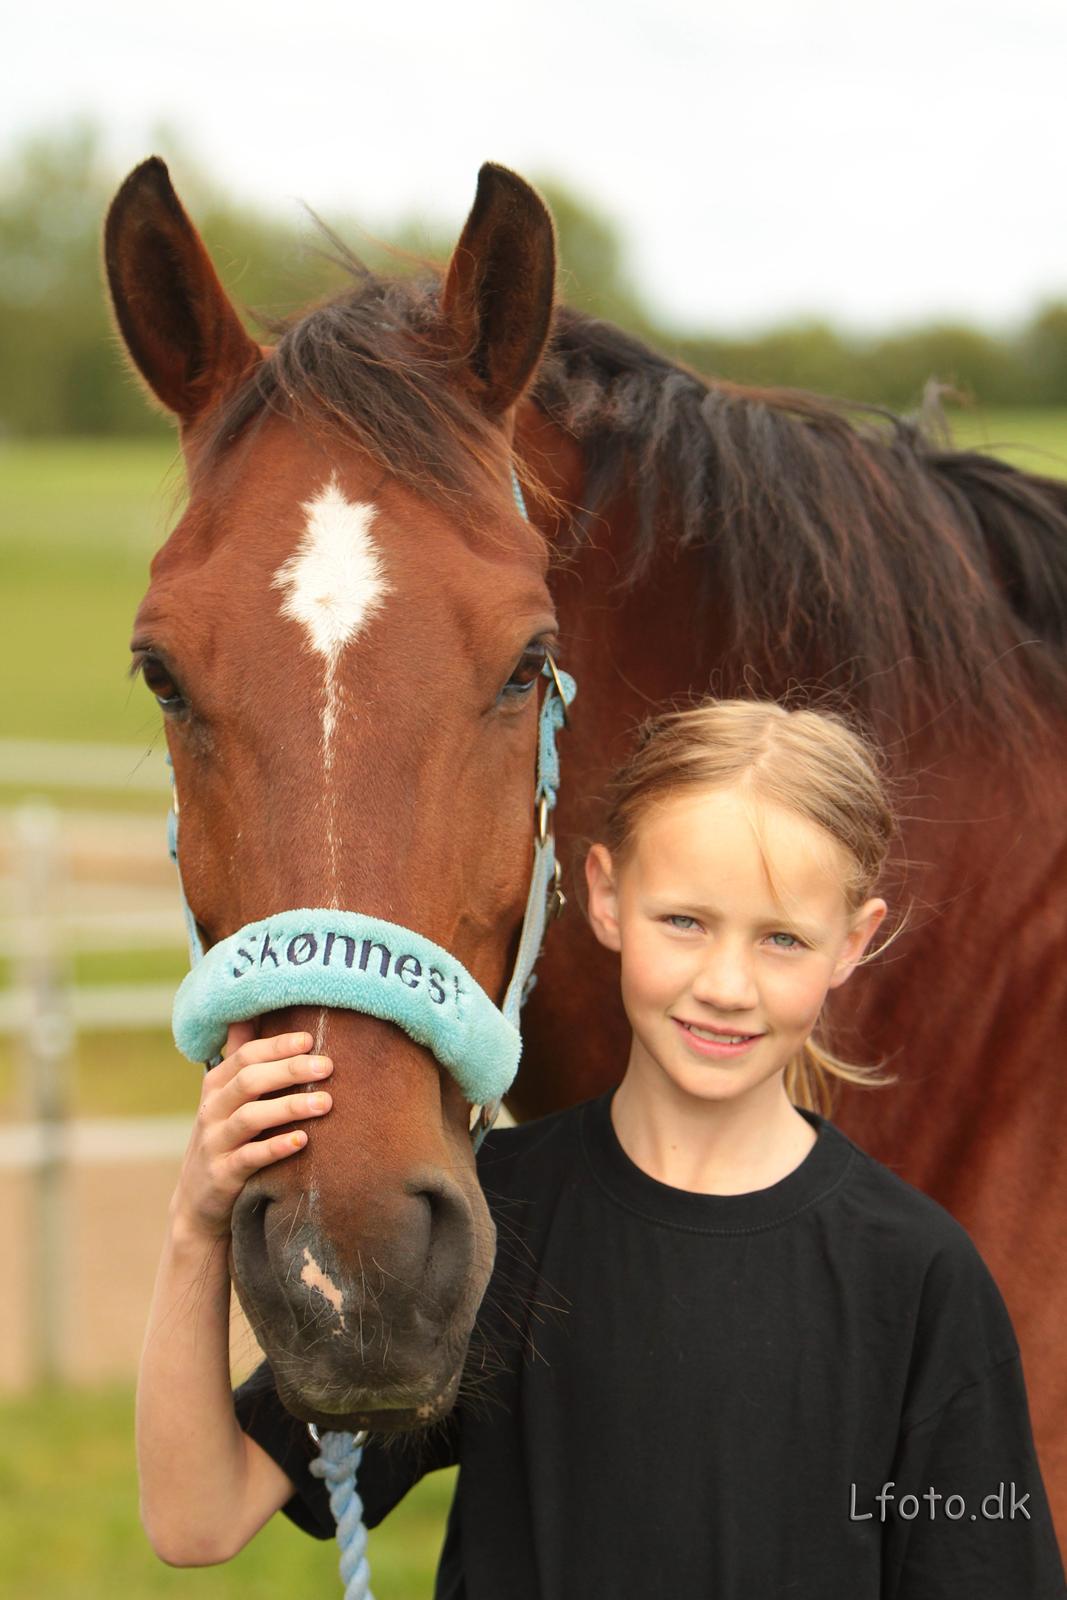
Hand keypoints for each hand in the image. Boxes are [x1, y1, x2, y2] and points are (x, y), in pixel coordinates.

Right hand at [170, 1022, 332, 1240]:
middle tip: (327, 1066)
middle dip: (289, 1070)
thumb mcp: (228, 1098)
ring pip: (250, 1117)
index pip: (246, 1055)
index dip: (278, 1045)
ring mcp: (215, 1143)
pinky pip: (249, 1158)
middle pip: (249, 1080)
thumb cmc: (226, 1138)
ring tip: (326, 1103)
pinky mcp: (222, 1175)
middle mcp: (212, 1110)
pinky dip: (276, 1148)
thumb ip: (243, 1057)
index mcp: (216, 1085)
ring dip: (289, 1107)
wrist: (198, 1201)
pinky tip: (302, 1141)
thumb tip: (254, 1011)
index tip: (310, 1038)